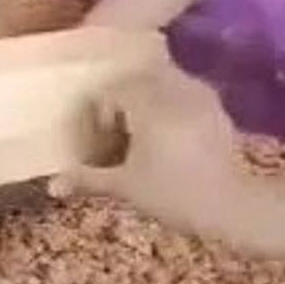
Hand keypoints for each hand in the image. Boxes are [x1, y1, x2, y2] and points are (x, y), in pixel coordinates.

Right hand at [48, 67, 241, 225]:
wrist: (231, 205)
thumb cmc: (173, 194)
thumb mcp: (126, 186)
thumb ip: (89, 179)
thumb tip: (53, 185)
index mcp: (148, 104)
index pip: (113, 89)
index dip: (100, 109)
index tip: (98, 134)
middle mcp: (174, 90)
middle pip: (139, 78)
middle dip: (124, 97)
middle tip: (116, 128)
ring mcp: (200, 97)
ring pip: (165, 80)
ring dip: (149, 96)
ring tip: (142, 129)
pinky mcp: (217, 109)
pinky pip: (187, 92)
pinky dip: (172, 104)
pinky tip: (169, 133)